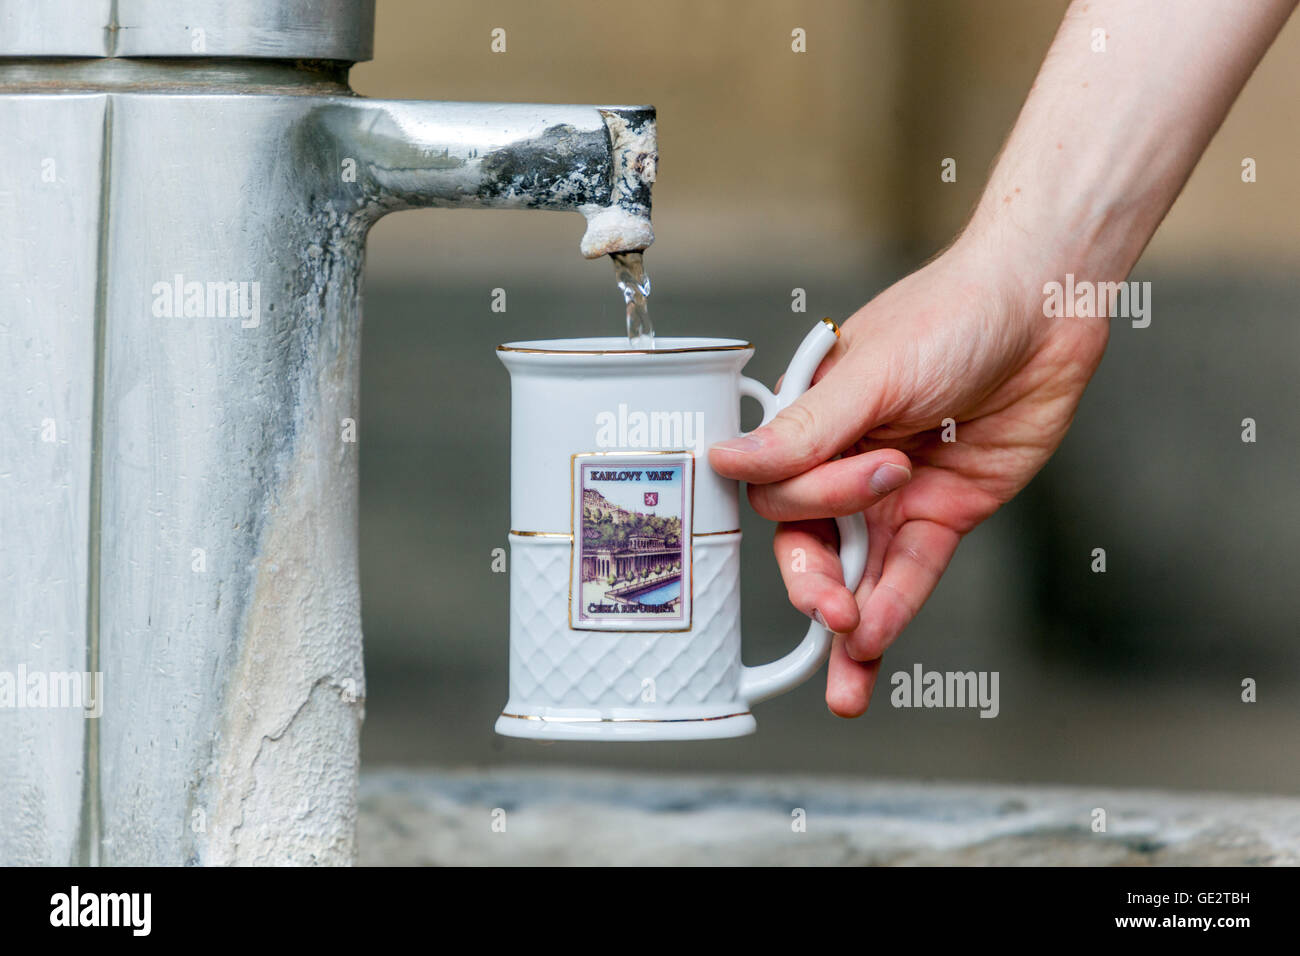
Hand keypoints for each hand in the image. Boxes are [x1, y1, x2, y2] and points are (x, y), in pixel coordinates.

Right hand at [709, 239, 1109, 715]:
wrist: (1045, 307)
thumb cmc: (951, 316)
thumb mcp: (870, 373)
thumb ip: (803, 432)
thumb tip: (724, 462)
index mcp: (810, 423)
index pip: (779, 493)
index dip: (806, 508)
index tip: (839, 499)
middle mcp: (843, 463)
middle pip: (811, 545)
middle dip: (819, 583)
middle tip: (836, 609)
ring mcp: (893, 494)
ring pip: (858, 574)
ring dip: (848, 630)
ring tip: (843, 686)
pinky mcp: (943, 513)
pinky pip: (911, 571)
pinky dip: (895, 608)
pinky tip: (876, 644)